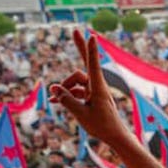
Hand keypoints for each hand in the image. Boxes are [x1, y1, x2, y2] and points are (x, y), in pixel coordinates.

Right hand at [50, 30, 132, 147]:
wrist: (114, 136)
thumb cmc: (101, 125)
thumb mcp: (80, 113)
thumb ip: (66, 100)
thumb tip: (54, 87)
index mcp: (98, 87)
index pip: (92, 64)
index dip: (90, 50)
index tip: (92, 36)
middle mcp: (96, 85)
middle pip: (84, 63)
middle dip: (79, 48)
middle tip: (75, 30)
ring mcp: (93, 90)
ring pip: (75, 82)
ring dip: (64, 89)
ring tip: (54, 100)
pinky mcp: (91, 96)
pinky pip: (75, 91)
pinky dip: (66, 95)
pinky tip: (53, 100)